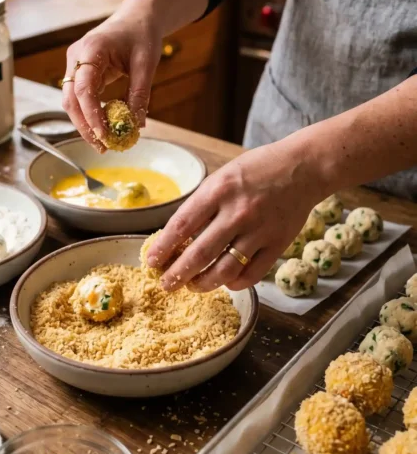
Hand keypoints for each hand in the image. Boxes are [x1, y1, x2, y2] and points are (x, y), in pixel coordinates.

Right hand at [61, 10, 162, 149]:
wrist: (137, 18)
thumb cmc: (142, 34)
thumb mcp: (146, 63)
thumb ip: (139, 93)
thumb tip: (136, 125)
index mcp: (91, 49)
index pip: (83, 88)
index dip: (90, 114)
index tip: (103, 135)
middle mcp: (76, 57)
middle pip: (70, 99)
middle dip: (84, 125)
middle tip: (102, 147)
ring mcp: (76, 65)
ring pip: (72, 101)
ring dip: (85, 123)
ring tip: (104, 142)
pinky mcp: (81, 72)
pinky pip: (81, 97)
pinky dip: (90, 113)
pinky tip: (104, 127)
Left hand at [146, 139, 321, 291]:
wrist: (302, 168)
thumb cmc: (257, 170)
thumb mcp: (222, 177)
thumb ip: (202, 205)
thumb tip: (177, 237)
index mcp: (218, 190)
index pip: (182, 225)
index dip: (163, 247)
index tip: (152, 261)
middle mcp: (238, 212)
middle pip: (200, 253)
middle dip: (178, 274)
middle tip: (166, 284)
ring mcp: (259, 230)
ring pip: (224, 270)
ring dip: (203, 283)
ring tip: (193, 286)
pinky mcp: (277, 244)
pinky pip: (251, 274)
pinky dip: (234, 283)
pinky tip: (225, 282)